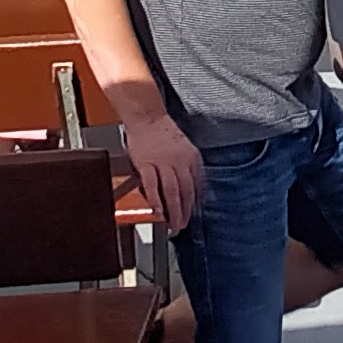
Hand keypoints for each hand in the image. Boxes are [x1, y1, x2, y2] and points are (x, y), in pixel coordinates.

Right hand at [124, 113, 203, 235]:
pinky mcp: (146, 163)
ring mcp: (162, 162)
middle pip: (186, 191)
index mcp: (191, 157)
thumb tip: (194, 188)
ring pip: (171, 191)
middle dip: (185, 212)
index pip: (196, 185)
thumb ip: (190, 167)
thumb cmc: (163, 132)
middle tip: (182, 226)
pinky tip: (157, 211)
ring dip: (173, 211)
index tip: (192, 215)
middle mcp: (179, 161)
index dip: (195, 203)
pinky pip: (151, 185)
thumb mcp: (185, 148)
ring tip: (173, 225)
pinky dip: (155, 200)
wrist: (147, 117)